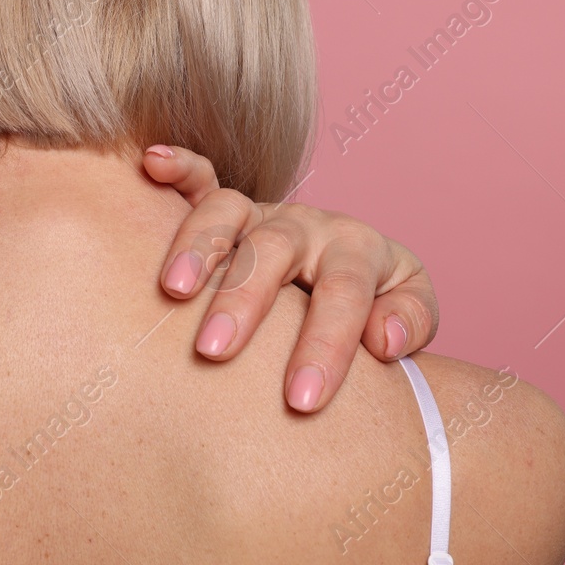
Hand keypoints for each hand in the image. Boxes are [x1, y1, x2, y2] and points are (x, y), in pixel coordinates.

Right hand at [145, 145, 437, 412]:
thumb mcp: (410, 306)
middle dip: (244, 299)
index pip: (344, 294)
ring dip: (198, 246)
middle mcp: (304, 224)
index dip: (326, 344)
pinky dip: (179, 167)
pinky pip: (200, 177)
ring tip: (172, 289)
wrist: (354, 261)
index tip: (303, 401)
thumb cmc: (376, 300)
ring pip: (227, 213)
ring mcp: (261, 213)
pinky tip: (153, 164)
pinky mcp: (225, 209)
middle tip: (214, 351)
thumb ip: (411, 320)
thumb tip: (383, 339)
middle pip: (274, 249)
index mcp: (355, 249)